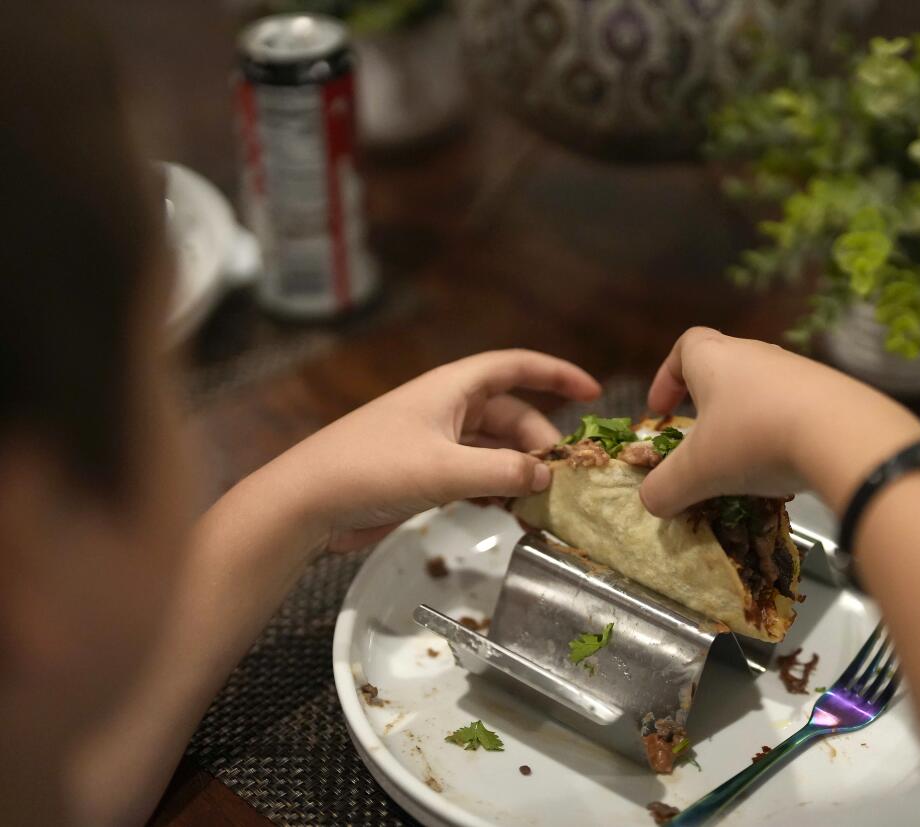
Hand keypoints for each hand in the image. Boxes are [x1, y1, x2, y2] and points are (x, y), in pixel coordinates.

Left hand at [265, 350, 600, 553]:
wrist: (306, 502)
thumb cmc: (370, 469)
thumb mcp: (445, 471)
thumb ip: (503, 473)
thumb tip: (547, 476)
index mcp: (451, 388)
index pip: (516, 367)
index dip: (557, 375)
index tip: (593, 392)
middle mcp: (446, 409)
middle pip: (510, 414)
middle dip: (540, 439)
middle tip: (564, 474)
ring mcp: (434, 441)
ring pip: (493, 447)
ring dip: (519, 467)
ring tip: (546, 496)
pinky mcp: (423, 473)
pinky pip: (475, 472)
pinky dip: (497, 486)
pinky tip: (513, 508)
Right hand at [639, 328, 919, 516]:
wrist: (843, 434)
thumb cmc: (753, 438)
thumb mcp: (697, 472)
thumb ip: (665, 487)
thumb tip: (651, 501)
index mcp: (715, 359)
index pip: (685, 348)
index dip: (667, 376)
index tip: (662, 411)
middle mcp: (756, 355)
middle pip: (724, 368)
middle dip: (707, 403)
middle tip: (701, 440)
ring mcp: (798, 371)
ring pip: (761, 390)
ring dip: (746, 420)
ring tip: (744, 459)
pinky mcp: (831, 394)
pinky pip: (796, 408)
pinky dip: (782, 432)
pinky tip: (786, 463)